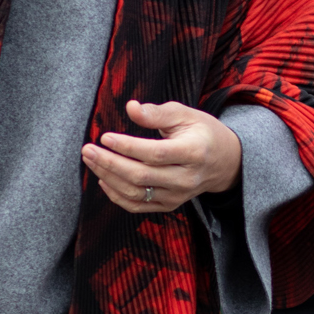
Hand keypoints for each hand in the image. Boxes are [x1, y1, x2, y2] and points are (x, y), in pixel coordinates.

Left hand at [81, 99, 242, 216]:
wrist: (225, 162)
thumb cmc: (202, 132)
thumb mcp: (185, 114)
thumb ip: (157, 113)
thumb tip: (130, 107)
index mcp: (193, 152)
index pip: (155, 153)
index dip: (127, 147)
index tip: (104, 136)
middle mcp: (186, 178)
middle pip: (141, 176)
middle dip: (110, 163)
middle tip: (88, 149)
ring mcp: (177, 195)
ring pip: (136, 193)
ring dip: (108, 178)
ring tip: (91, 160)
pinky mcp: (169, 205)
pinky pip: (138, 206)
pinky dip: (117, 195)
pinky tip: (103, 179)